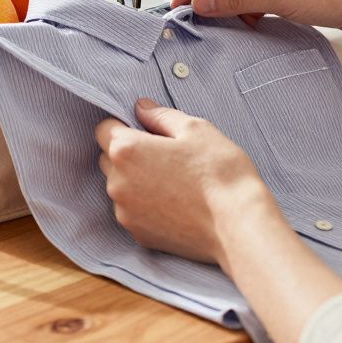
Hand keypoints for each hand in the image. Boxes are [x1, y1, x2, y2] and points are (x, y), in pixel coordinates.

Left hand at [94, 98, 280, 264]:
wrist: (237, 225)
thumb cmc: (219, 172)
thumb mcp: (195, 129)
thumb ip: (161, 115)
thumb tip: (141, 107)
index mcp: (126, 150)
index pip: (104, 129)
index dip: (124, 125)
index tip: (146, 131)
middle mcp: (117, 183)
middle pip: (108, 158)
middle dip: (128, 153)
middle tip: (165, 156)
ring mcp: (124, 212)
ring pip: (120, 187)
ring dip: (136, 180)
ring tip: (174, 182)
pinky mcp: (137, 234)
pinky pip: (131, 211)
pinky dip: (145, 205)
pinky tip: (175, 204)